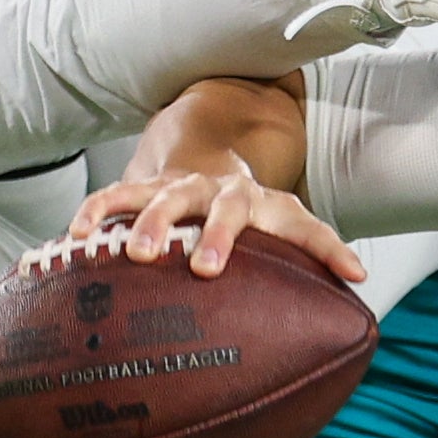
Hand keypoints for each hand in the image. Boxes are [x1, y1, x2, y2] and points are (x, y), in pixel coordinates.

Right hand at [70, 164, 365, 283]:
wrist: (204, 157)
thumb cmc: (250, 218)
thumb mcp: (284, 230)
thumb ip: (317, 254)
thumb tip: (362, 280)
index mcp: (266, 205)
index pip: (304, 223)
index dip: (329, 247)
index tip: (353, 273)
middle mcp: (225, 191)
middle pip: (226, 205)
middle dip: (217, 235)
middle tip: (204, 269)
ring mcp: (181, 185)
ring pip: (166, 195)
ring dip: (152, 222)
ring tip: (134, 253)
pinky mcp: (144, 185)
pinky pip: (116, 194)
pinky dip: (97, 211)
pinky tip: (75, 236)